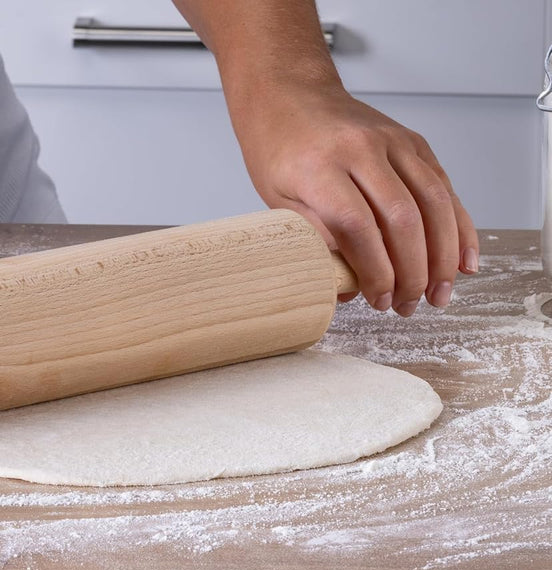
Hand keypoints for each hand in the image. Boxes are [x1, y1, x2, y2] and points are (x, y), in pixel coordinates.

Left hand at [233, 84, 478, 315]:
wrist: (290, 94)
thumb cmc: (278, 149)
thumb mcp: (276, 199)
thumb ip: (313, 240)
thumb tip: (348, 287)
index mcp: (319, 166)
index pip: (357, 226)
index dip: (375, 269)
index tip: (378, 298)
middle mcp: (361, 150)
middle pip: (402, 217)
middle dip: (412, 271)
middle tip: (408, 306)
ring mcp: (392, 142)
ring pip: (432, 202)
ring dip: (443, 255)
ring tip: (439, 294)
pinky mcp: (413, 142)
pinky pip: (443, 186)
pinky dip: (458, 226)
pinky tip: (463, 260)